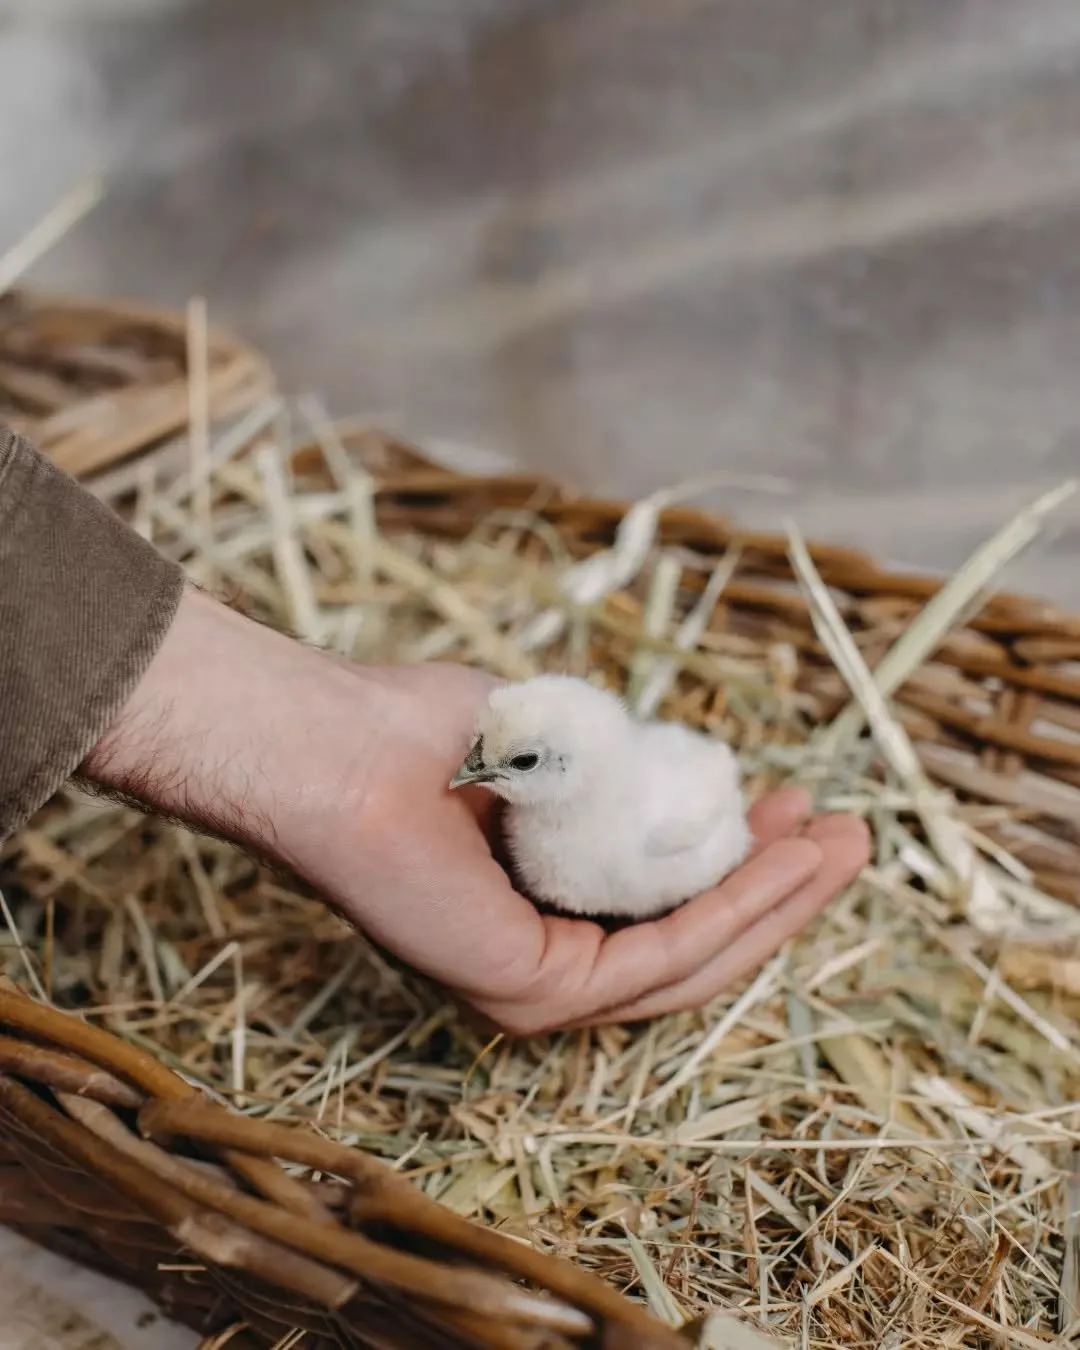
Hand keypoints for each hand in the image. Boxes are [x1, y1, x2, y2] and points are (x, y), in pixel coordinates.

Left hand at [83, 587, 870, 1034]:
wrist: (329, 739)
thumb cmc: (413, 730)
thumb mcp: (549, 754)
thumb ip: (611, 783)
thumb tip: (674, 776)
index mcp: (535, 911)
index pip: (660, 909)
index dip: (740, 866)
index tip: (791, 807)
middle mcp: (536, 963)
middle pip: (690, 943)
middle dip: (778, 892)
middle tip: (847, 837)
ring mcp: (531, 989)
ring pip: (689, 960)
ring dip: (776, 903)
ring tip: (844, 847)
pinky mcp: (529, 991)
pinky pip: (658, 956)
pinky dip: (731, 908)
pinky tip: (783, 860)